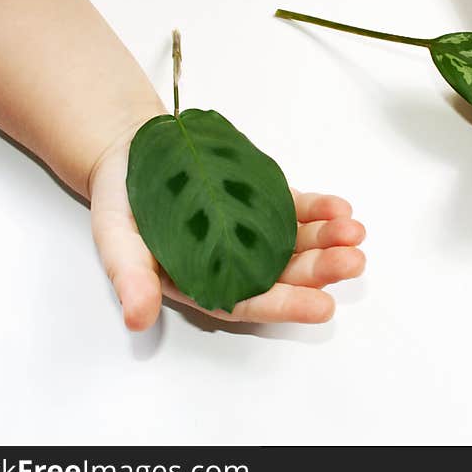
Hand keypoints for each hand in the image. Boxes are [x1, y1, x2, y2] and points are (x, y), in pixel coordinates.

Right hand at [89, 126, 365, 330]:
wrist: (132, 154)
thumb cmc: (123, 204)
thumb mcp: (117, 239)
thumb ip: (131, 277)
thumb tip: (137, 317)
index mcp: (203, 282)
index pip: (250, 302)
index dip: (286, 305)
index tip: (323, 307)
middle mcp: (234, 262)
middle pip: (284, 273)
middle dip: (320, 270)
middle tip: (352, 262)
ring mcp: (252, 230)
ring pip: (297, 242)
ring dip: (328, 239)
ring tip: (354, 233)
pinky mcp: (262, 200)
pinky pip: (296, 208)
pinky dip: (319, 209)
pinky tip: (340, 208)